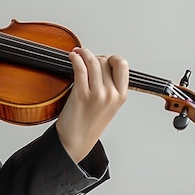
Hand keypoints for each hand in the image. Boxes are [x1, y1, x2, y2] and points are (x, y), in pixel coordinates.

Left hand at [55, 47, 128, 162]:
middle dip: (94, 57)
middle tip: (85, 59)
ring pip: (93, 62)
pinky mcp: (81, 95)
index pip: (122, 64)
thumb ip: (110, 86)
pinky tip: (72, 56)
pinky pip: (80, 69)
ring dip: (83, 53)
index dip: (111, 58)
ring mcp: (97, 95)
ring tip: (76, 53)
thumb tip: (101, 63)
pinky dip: (75, 58)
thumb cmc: (89, 123)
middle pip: (105, 61)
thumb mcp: (109, 105)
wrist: (76, 141)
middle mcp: (111, 94)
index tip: (101, 59)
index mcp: (121, 96)